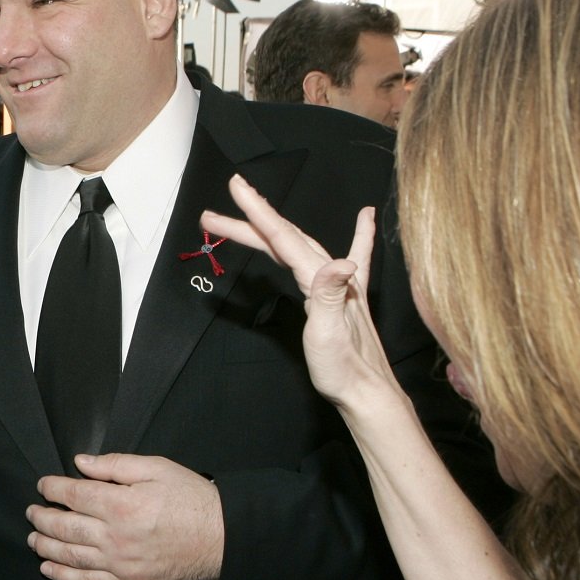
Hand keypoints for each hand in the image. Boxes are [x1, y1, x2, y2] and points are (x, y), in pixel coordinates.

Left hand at [26, 454, 222, 579]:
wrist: (223, 538)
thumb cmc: (192, 498)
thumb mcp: (157, 468)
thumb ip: (115, 465)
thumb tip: (81, 463)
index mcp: (122, 504)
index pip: (74, 495)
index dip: (53, 489)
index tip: (43, 485)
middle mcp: (115, 536)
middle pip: (65, 527)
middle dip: (42, 518)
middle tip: (31, 511)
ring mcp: (120, 563)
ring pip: (70, 555)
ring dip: (45, 546)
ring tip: (32, 538)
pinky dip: (64, 576)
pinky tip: (48, 569)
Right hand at [200, 174, 397, 407]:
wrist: (366, 391)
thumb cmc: (343, 368)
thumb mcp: (329, 333)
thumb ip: (331, 295)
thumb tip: (340, 262)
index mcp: (323, 279)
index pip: (284, 238)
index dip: (258, 212)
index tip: (237, 188)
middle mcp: (332, 274)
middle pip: (285, 237)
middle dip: (250, 219)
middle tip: (213, 214)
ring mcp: (340, 283)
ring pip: (300, 244)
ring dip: (273, 226)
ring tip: (247, 214)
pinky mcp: (345, 294)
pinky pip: (350, 255)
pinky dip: (360, 233)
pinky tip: (365, 216)